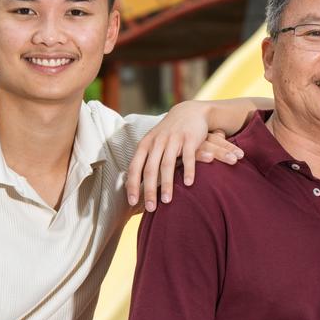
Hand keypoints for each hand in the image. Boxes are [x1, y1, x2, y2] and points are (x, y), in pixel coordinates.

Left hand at [126, 101, 243, 211]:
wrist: (189, 111)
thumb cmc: (168, 134)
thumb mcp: (153, 143)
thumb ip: (144, 161)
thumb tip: (130, 185)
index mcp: (145, 144)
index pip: (135, 167)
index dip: (133, 185)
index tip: (132, 202)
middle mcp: (157, 142)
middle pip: (150, 169)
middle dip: (149, 190)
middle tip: (151, 208)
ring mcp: (173, 139)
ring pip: (167, 164)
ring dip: (166, 184)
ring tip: (167, 201)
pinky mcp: (189, 138)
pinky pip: (188, 156)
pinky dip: (188, 170)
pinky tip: (189, 184)